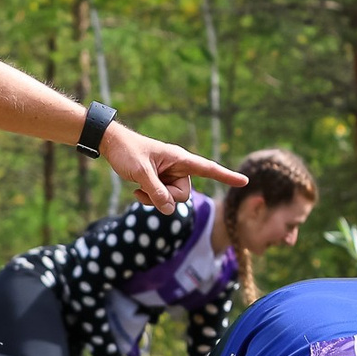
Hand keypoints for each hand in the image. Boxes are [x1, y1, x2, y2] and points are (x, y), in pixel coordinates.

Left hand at [101, 123, 244, 213]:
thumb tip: (170, 210)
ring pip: (172, 200)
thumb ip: (155, 191)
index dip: (226, 176)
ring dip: (154, 199)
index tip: (245, 181)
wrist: (111, 145)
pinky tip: (136, 190)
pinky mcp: (161, 183)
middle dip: (165, 197)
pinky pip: (162, 200)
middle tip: (146, 186)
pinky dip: (149, 199)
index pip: (208, 168)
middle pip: (183, 195)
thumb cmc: (127, 152)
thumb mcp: (140, 172)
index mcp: (180, 158)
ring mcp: (170, 176)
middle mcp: (178, 168)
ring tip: (139, 186)